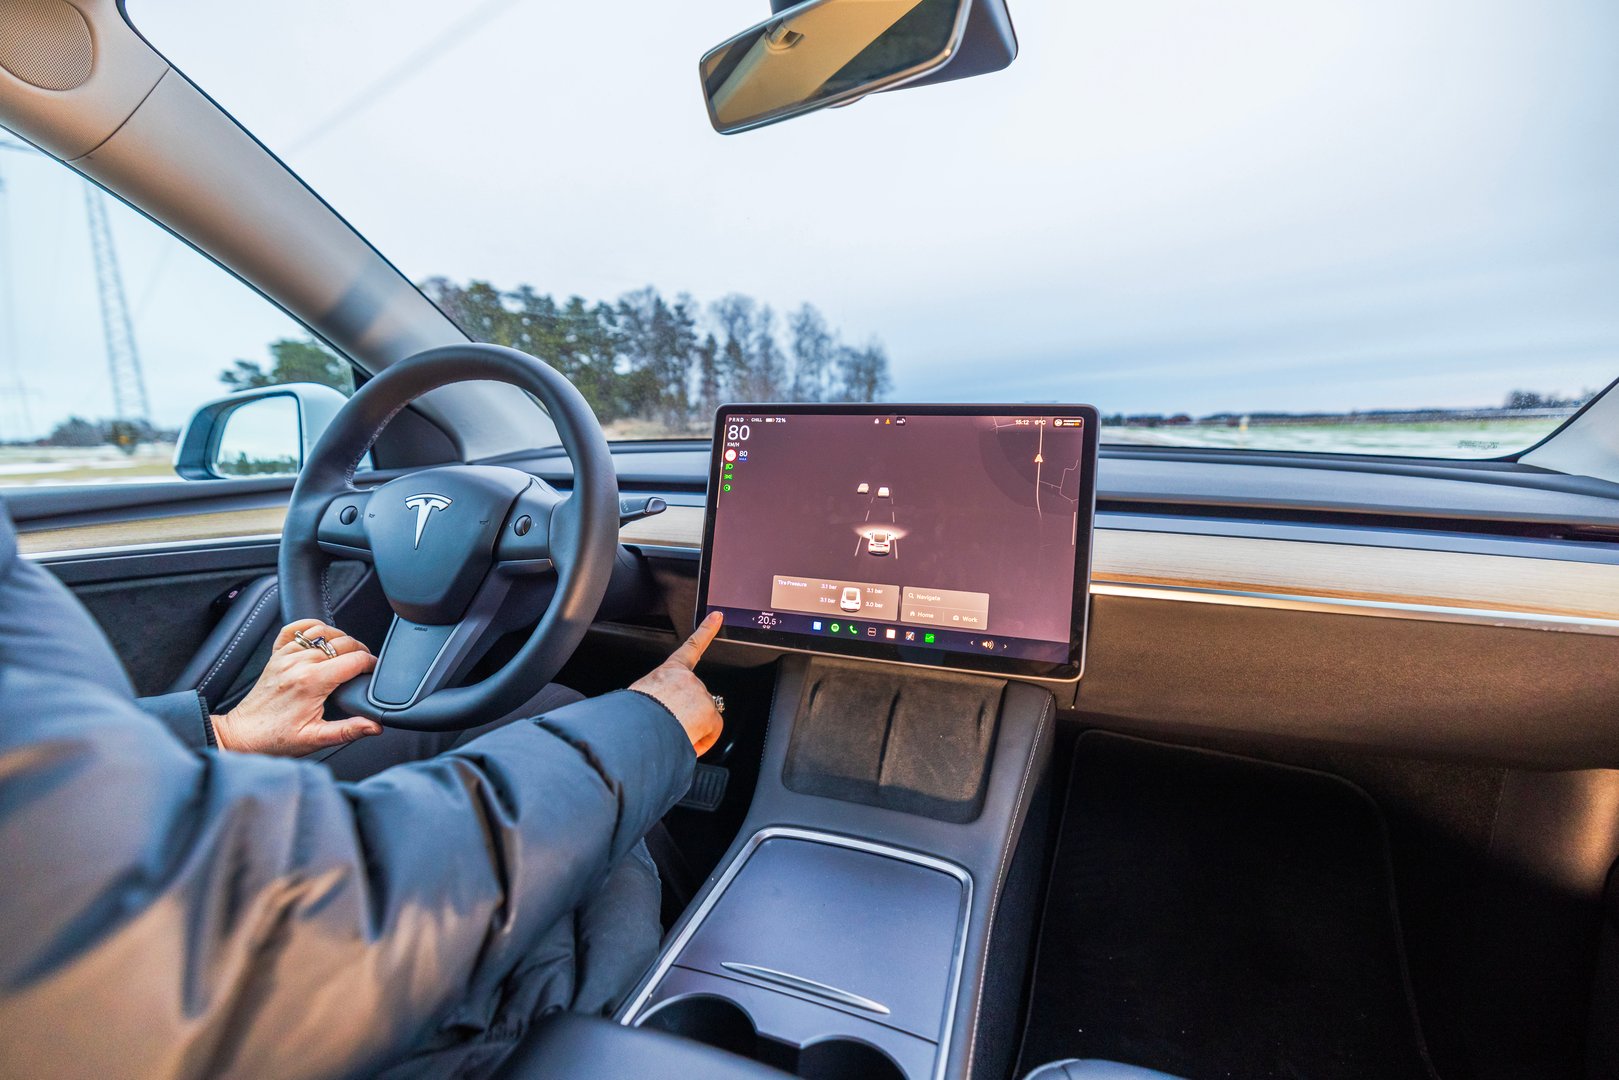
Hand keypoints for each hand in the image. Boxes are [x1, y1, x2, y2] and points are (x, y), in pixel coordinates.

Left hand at [211, 620, 381, 756]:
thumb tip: (374, 726)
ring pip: (323, 631)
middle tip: (364, 667)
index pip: (354, 660)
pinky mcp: (277, 655)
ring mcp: (286, 655)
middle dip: (360, 651)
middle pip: (343, 642)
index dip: (371, 664)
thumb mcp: (316, 739)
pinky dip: (312, 627)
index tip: (374, 672)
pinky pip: (296, 628)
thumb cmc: (275, 738)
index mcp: (311, 682)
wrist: (243, 734)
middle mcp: (299, 663)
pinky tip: (320, 638)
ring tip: (347, 653)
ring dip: (340, 638)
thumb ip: (348, 730)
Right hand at [631, 611, 724, 755]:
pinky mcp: (709, 712)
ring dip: (691, 729)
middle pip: (695, 700)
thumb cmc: (632, 715)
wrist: (638, 726)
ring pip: (701, 718)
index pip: (690, 647)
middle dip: (687, 715)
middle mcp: (688, 679)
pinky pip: (711, 733)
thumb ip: (655, 697)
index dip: (706, 630)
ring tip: (671, 735)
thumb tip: (654, 712)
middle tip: (669, 727)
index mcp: (668, 672)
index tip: (717, 617)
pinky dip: (702, 741)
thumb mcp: (640, 696)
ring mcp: (701, 694)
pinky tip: (689, 743)